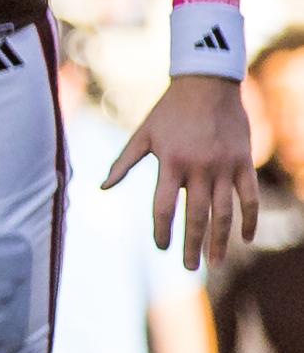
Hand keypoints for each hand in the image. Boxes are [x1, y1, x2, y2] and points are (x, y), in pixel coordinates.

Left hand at [106, 75, 256, 268]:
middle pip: (195, 216)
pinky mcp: (244, 162)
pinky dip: (250, 219)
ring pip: (224, 213)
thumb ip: (124, 162)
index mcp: (171, 163)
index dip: (162, 231)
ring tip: (215, 262)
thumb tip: (103, 187)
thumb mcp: (143, 134)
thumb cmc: (169, 110)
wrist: (208, 84)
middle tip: (188, 268)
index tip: (161, 248)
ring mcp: (224, 167)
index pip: (164, 207)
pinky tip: (245, 239)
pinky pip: (249, 197)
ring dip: (220, 240)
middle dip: (191, 245)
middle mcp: (199, 168)